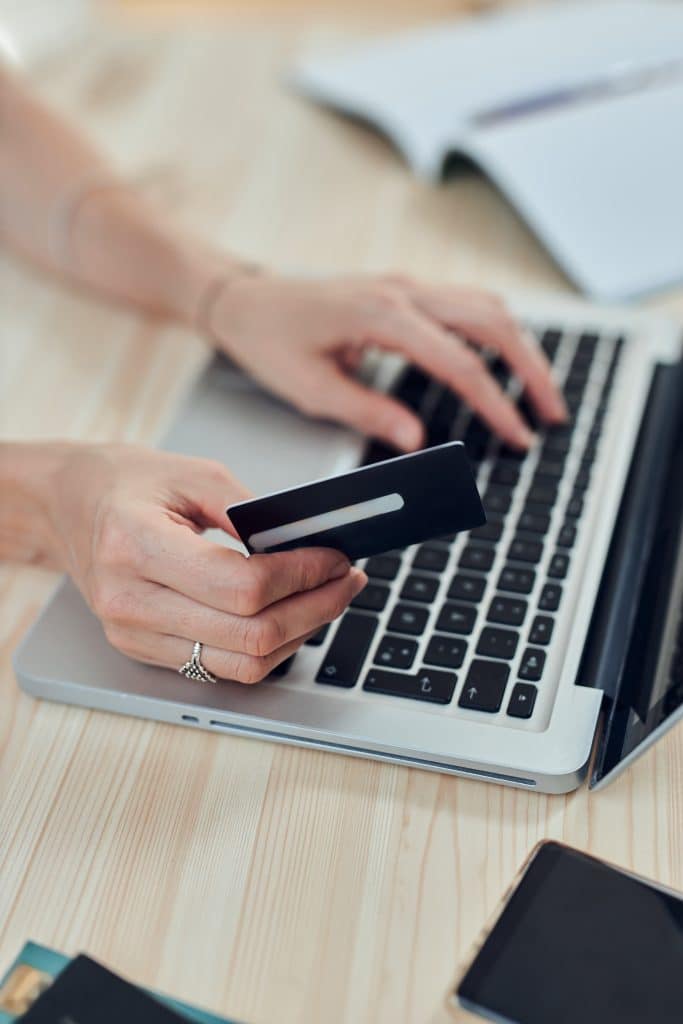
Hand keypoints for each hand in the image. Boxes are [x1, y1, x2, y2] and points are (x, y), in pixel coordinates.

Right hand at [45, 444, 365, 681]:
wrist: (69, 506)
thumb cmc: (124, 483)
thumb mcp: (192, 472)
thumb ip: (251, 510)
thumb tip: (309, 543)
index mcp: (135, 545)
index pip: (241, 587)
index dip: (302, 576)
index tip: (335, 557)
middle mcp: (129, 601)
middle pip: (250, 635)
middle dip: (316, 608)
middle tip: (347, 579)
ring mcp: (133, 635)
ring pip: (243, 664)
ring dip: (300, 634)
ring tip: (327, 597)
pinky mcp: (144, 650)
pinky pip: (222, 668)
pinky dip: (268, 647)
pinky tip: (290, 615)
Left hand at [207, 273, 566, 450]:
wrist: (245, 300)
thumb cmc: (270, 341)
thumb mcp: (311, 388)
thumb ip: (369, 412)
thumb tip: (418, 440)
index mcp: (381, 315)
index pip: (459, 362)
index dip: (496, 402)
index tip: (519, 434)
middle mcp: (403, 291)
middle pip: (492, 320)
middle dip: (531, 368)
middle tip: (553, 414)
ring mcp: (407, 285)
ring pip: (486, 305)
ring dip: (521, 346)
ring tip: (540, 392)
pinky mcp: (404, 290)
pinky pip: (466, 303)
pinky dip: (496, 331)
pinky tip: (504, 362)